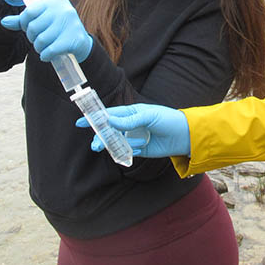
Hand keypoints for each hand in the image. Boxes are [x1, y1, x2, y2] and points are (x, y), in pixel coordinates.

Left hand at [1, 0, 92, 61]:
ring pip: (41, 40)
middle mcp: (64, 10)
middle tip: (39, 41)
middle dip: (32, 38)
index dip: (25, 24)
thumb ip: (23, 20)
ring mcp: (70, 24)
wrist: (80, 43)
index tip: (31, 29)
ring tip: (44, 48)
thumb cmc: (57, 29)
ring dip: (39, 48)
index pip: (29, 12)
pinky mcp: (73, 39)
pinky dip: (45, 56)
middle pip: (34, 27)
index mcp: (56, 2)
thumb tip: (4, 22)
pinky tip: (48, 55)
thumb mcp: (42, 20)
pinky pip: (50, 50)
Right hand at [75, 103, 189, 157]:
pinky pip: (127, 151)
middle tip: (95, 143)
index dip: (95, 117)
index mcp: (131, 112)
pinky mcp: (140, 149)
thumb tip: (110, 120)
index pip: (110, 114)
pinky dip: (126, 152)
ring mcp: (134, 137)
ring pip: (116, 142)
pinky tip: (133, 150)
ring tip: (102, 148)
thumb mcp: (148, 116)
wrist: (183, 136)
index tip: (81, 121)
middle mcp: (131, 124)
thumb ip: (129, 120)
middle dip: (100, 136)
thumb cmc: (167, 120)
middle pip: (110, 130)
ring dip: (108, 145)